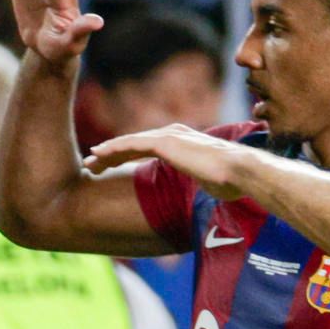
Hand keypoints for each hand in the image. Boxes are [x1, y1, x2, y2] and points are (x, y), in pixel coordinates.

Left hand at [84, 124, 251, 198]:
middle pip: (134, 143)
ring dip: (107, 152)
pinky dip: (113, 148)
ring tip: (89, 162)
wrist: (240, 172)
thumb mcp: (208, 181)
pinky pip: (131, 144)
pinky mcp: (164, 142)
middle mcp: (173, 133)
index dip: (126, 156)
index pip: (146, 147)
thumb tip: (203, 195)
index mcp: (182, 142)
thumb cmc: (230, 181)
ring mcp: (168, 136)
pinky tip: (98, 154)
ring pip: (128, 143)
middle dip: (111, 154)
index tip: (109, 166)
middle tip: (92, 165)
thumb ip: (198, 181)